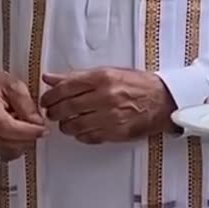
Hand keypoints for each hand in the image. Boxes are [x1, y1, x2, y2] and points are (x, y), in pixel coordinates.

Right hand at [0, 68, 47, 160]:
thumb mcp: (12, 84)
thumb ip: (25, 103)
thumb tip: (38, 122)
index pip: (8, 128)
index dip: (28, 132)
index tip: (43, 129)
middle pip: (10, 144)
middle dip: (30, 137)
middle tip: (40, 126)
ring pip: (10, 152)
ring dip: (24, 143)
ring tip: (28, 126)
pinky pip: (7, 154)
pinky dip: (18, 147)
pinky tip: (20, 133)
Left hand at [40, 68, 175, 143]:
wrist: (162, 100)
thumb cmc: (136, 84)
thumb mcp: (108, 72)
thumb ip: (77, 76)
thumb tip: (50, 78)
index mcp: (102, 78)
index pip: (66, 87)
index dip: (51, 95)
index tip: (46, 99)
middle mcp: (105, 97)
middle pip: (67, 108)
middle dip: (53, 111)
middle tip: (51, 111)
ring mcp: (110, 117)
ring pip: (74, 125)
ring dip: (65, 125)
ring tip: (66, 121)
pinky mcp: (114, 133)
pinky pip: (87, 137)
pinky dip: (79, 134)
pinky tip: (81, 129)